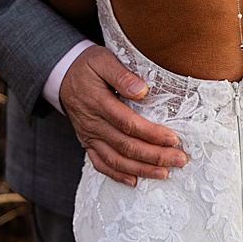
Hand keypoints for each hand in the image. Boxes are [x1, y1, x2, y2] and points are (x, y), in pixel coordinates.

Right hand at [61, 47, 184, 185]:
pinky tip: (134, 181)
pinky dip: (116, 174)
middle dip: (154, 155)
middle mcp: (92, 123)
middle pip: (125, 145)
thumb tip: (142, 90)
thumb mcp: (103, 61)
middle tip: (180, 160)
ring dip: (140, 169)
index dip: (151, 134)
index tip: (173, 139)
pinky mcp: (87, 142)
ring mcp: (88, 135)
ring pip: (115, 159)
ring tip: (164, 173)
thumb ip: (121, 75)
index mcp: (98, 103)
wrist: (62, 75)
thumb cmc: (88, 66)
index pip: (128, 123)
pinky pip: (99, 163)